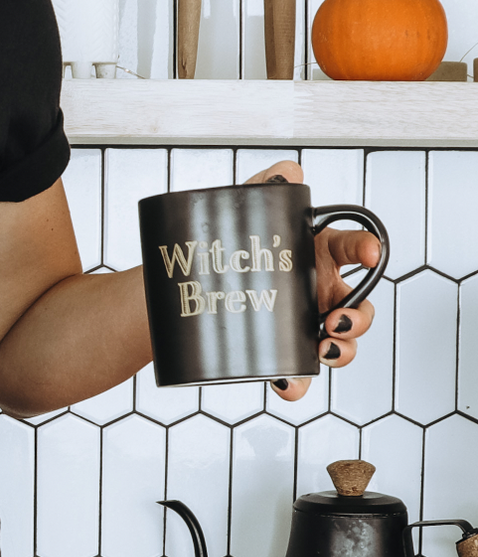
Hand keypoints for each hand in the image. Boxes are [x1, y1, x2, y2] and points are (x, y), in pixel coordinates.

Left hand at [244, 161, 378, 401]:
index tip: (369, 251)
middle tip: (338, 319)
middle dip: (360, 317)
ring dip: (341, 351)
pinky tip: (284, 384)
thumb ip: (265, 186)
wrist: (186, 282)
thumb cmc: (227, 244)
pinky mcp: (279, 348)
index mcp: (316, 252)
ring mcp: (301, 321)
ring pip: (338, 343)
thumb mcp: (243, 207)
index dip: (367, 247)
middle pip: (358, 306)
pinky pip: (297, 372)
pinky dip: (297, 383)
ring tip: (322, 350)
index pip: (352, 247)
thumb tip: (286, 172)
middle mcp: (317, 289)